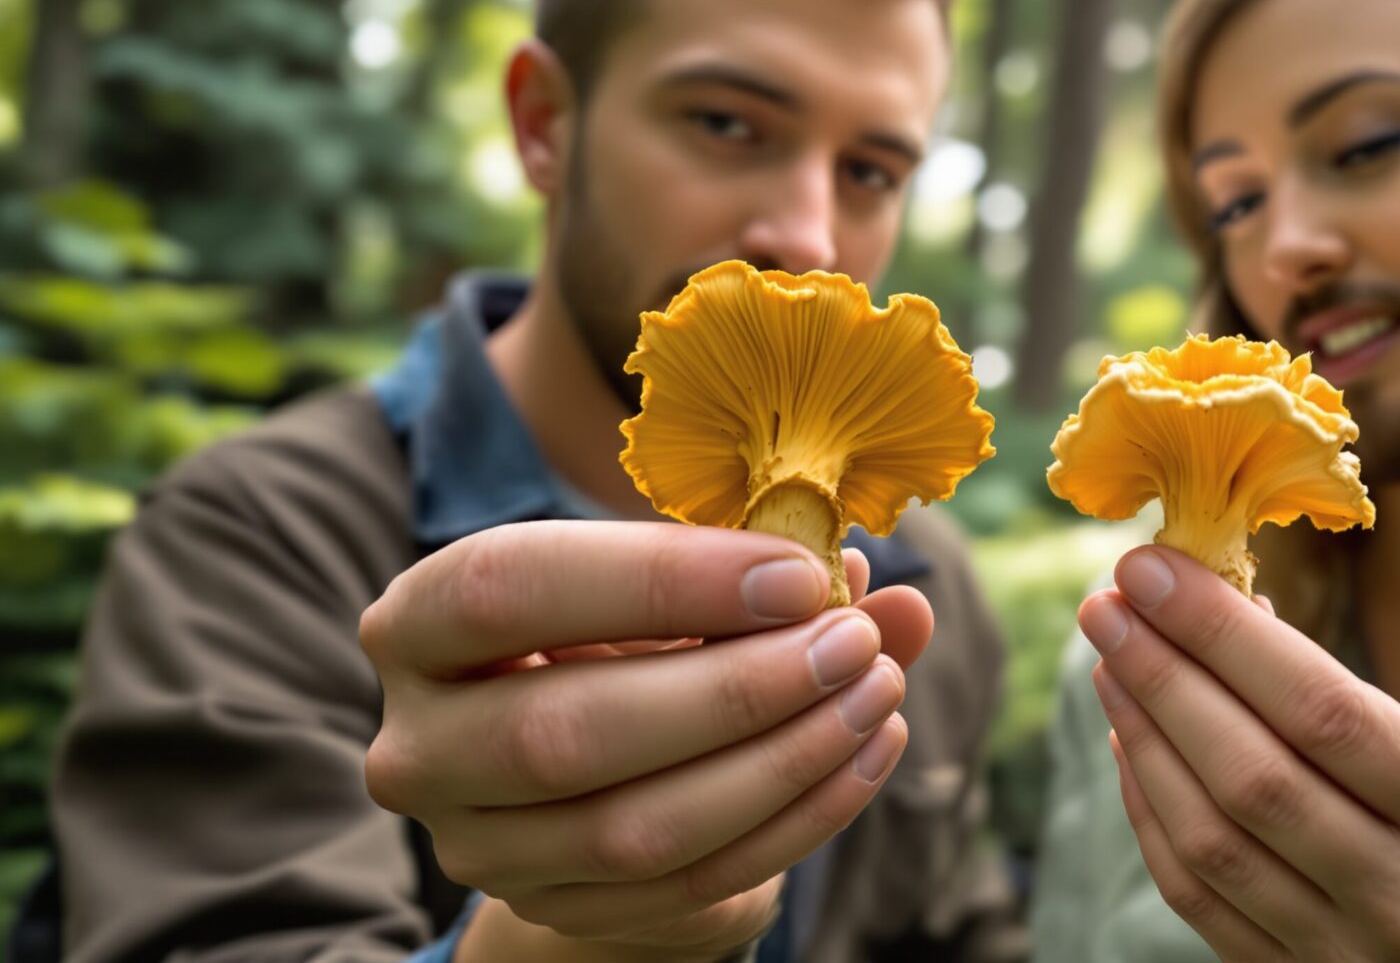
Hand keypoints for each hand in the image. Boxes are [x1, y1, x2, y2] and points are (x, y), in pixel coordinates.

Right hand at [359, 521, 929, 959]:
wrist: (589, 765)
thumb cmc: (628, 636)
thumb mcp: (680, 587)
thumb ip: (775, 580)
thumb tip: (897, 601)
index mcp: (419, 622)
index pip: (511, 589)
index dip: (658, 580)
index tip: (795, 574)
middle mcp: (419, 745)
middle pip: (567, 731)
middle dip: (735, 689)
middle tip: (851, 645)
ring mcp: (477, 846)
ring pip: (634, 827)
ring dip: (781, 761)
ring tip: (877, 694)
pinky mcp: (552, 909)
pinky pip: (688, 882)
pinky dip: (795, 819)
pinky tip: (866, 756)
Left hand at [1079, 546, 1399, 962]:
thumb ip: (1332, 695)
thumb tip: (1214, 604)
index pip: (1322, 711)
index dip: (1224, 635)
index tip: (1152, 570)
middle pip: (1251, 776)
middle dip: (1163, 677)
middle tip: (1107, 607)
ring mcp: (1343, 952)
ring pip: (1209, 838)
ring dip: (1144, 737)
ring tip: (1111, 664)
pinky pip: (1192, 892)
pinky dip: (1148, 808)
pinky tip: (1128, 739)